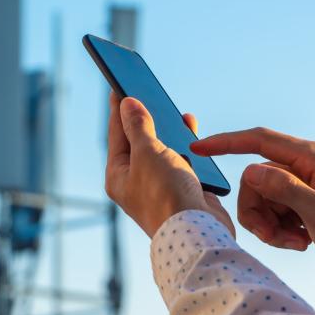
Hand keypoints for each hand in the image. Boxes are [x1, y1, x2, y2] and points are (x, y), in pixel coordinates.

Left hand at [105, 92, 234, 237]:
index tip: (119, 83)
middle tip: (146, 90)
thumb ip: (138, 126)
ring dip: (169, 130)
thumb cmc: (165, 194)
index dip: (119, 107)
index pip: (116, 133)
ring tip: (172, 110)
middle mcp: (136, 181)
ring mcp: (160, 186)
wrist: (198, 232)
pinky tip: (191, 131)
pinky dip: (187, 145)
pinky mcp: (183, 190)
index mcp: (118, 175)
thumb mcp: (147, 153)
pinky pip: (183, 160)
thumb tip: (127, 103)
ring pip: (163, 150)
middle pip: (139, 141)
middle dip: (146, 116)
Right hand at [191, 127, 314, 260]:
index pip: (260, 140)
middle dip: (257, 210)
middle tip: (273, 237)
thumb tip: (251, 171)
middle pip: (256, 178)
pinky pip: (272, 210)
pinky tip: (300, 241)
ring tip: (293, 242)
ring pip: (261, 197)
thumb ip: (285, 189)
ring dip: (269, 224)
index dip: (227, 142)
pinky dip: (279, 229)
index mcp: (313, 157)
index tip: (199, 148)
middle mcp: (306, 164)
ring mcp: (303, 183)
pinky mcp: (302, 200)